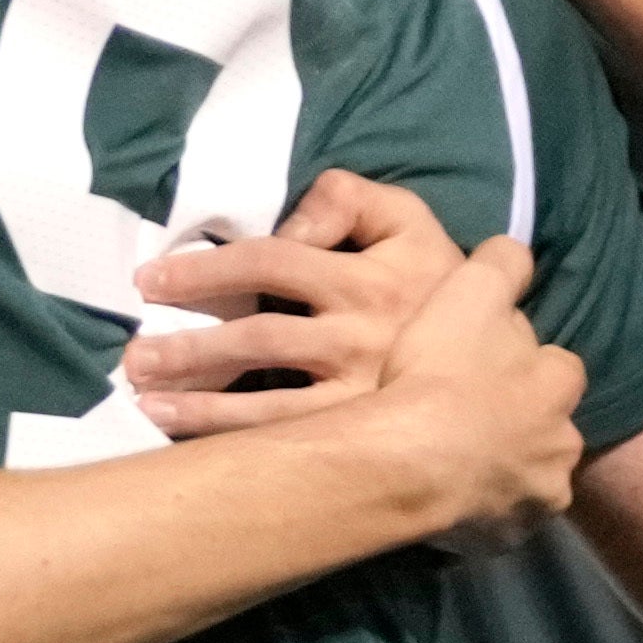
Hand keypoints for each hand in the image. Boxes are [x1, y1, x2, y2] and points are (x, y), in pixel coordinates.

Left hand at [119, 172, 465, 431]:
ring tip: (145, 401)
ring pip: (267, 402)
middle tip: (134, 357)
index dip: (206, 270)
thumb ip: (352, 199)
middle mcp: (359, 336)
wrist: (508, 365)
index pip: (271, 263)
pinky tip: (188, 443)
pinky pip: (290, 442)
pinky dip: (235, 443)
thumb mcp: (413, 222)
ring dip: (199, 405)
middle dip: (188, 348)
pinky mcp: (363, 436)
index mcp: (367, 277)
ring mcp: (360, 393)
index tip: (152, 281)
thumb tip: (293, 219)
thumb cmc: (442, 286)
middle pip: (256, 338)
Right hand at [352, 229, 585, 542]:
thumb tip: (517, 252)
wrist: (405, 461)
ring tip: (451, 463)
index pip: (559, 369)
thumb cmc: (440, 371)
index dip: (526, 366)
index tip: (488, 367)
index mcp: (559, 385)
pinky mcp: (505, 542)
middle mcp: (562, 446)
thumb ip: (502, 265)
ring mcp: (537, 500)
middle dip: (519, 426)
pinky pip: (497, 523)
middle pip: (547, 430)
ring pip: (527, 480)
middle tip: (467, 419)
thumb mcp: (471, 289)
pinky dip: (479, 513)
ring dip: (501, 472)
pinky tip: (444, 500)